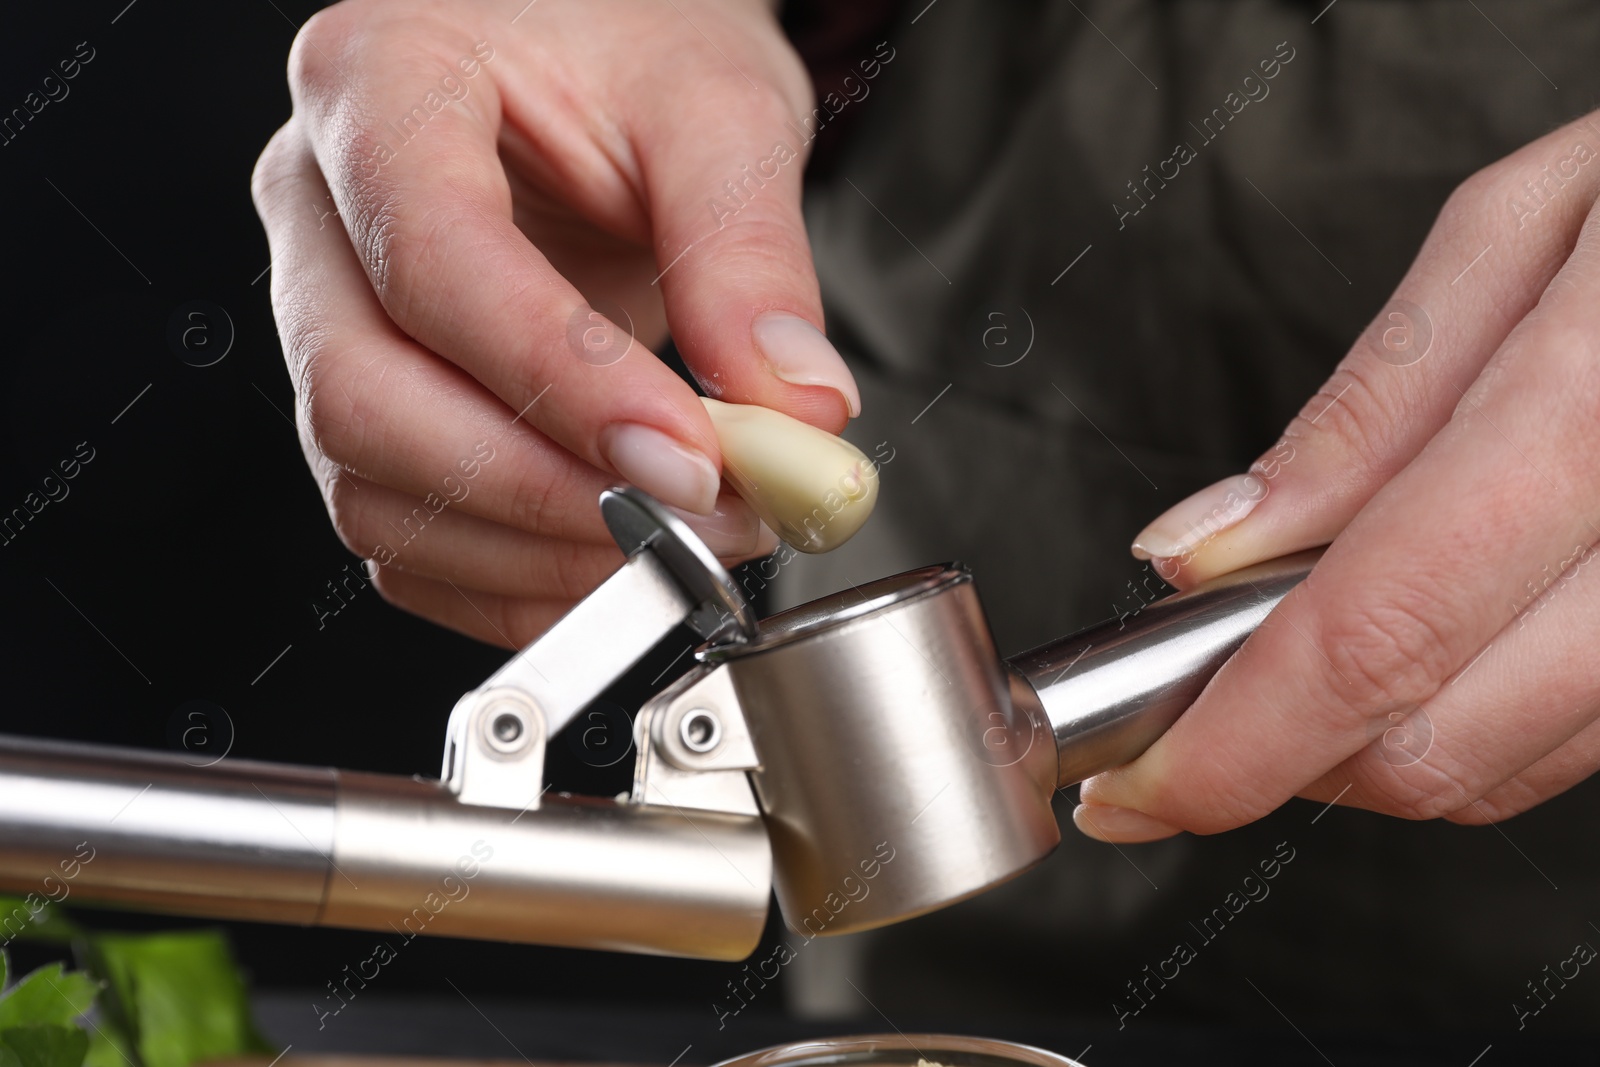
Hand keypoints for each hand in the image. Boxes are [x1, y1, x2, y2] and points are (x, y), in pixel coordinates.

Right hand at [251, 0, 858, 646]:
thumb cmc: (629, 48)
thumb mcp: (718, 107)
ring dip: (533, 552)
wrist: (590, 61)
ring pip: (371, 488)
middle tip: (698, 511)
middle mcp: (319, 208)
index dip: (557, 378)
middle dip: (541, 490)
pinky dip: (509, 580)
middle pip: (363, 396)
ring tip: (682, 538)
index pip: (433, 258)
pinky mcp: (365, 406)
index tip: (688, 453)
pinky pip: (401, 534)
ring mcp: (325, 318)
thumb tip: (791, 412)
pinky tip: (613, 563)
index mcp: (379, 85)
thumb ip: (751, 253)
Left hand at [1076, 110, 1599, 839]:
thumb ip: (1369, 405)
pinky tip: (1433, 642)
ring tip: (1301, 660)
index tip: (1136, 780)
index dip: (1234, 740)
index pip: (1377, 630)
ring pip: (1513, 765)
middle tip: (1195, 710)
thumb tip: (1205, 550)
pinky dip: (1477, 719)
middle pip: (1441, 741)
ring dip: (1370, 743)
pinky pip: (1591, 737)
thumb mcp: (1531, 226)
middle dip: (1285, 756)